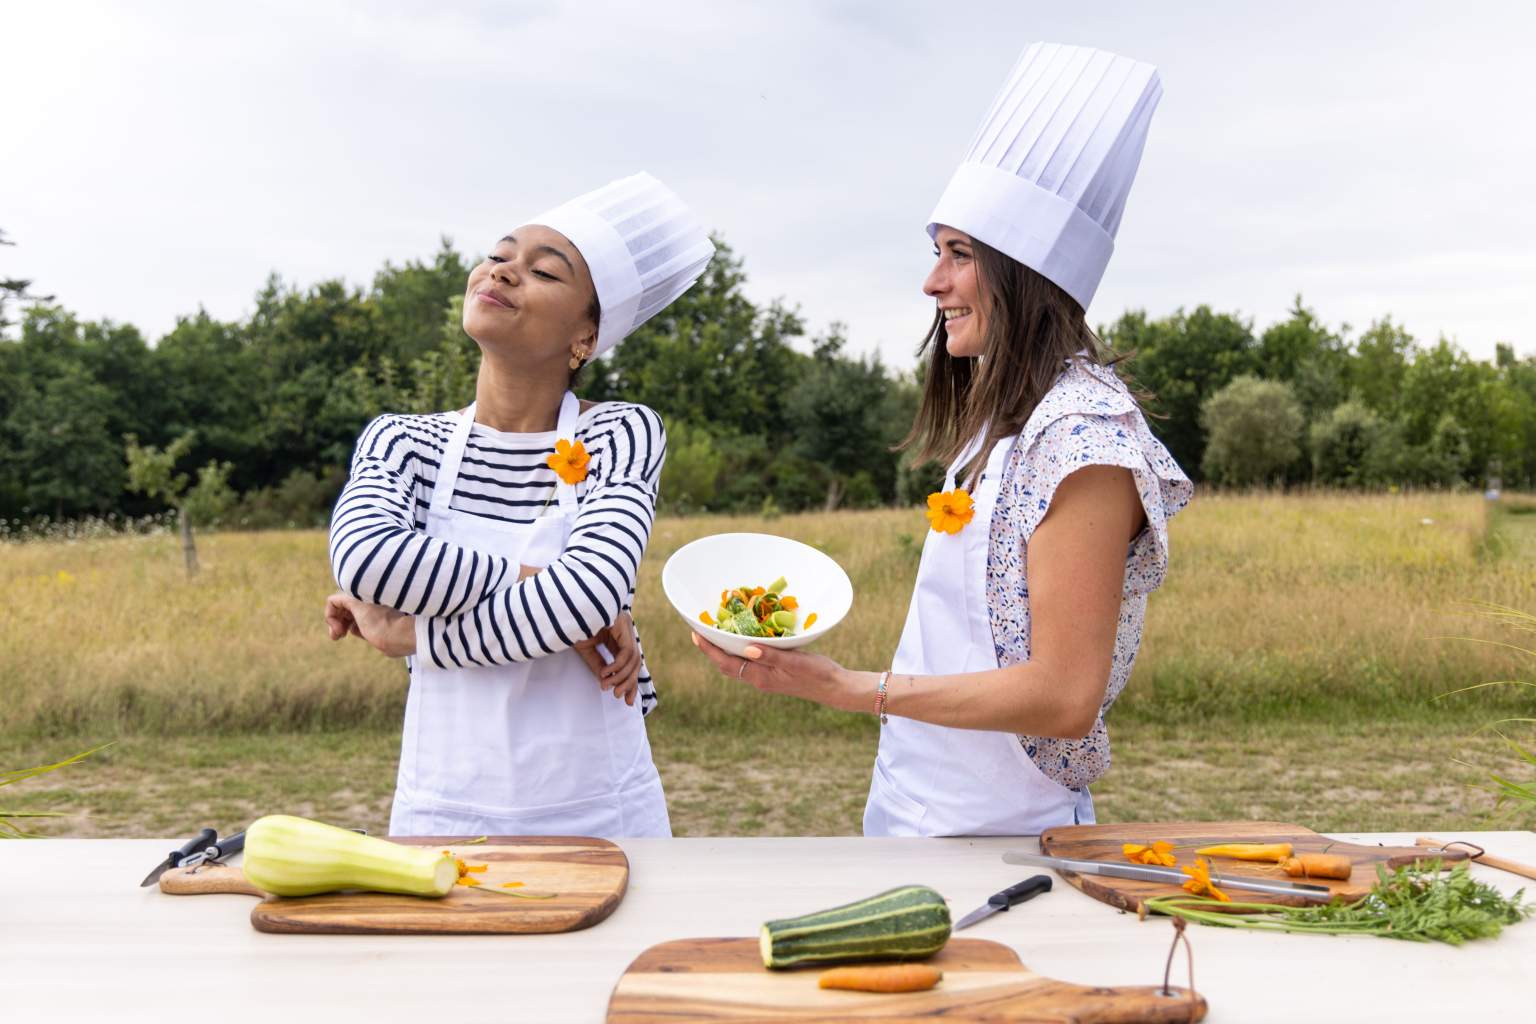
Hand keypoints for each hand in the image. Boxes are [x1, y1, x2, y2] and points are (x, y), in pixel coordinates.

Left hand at [324, 592, 415, 657]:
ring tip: (337, 635)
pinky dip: (329, 615)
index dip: (349, 624)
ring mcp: (362, 595)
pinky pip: (332, 601)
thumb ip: (369, 631)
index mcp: (379, 607)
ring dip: (333, 621)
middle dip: (339, 623)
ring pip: (339, 604)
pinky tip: (337, 628)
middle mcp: (370, 598)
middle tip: (338, 637)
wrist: (401, 635)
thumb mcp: (382, 637)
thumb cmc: (397, 641)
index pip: (357, 612)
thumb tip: (354, 629)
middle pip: (347, 608)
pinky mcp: (352, 597)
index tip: (347, 636)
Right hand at [575, 610, 641, 705]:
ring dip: (622, 676)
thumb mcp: (586, 649)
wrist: (564, 606)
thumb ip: (598, 664)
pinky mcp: (622, 623)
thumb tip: (607, 682)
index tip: (626, 700)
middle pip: (636, 662)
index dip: (630, 682)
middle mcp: (624, 629)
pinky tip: (604, 673)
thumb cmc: (572, 623)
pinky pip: (626, 651)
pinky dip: (617, 666)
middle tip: (619, 697)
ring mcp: (625, 625)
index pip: (630, 662)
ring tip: (607, 686)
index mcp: (616, 635)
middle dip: (629, 682)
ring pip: (634, 658)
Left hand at [689, 631, 864, 712]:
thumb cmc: (818, 674)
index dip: (709, 649)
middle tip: (700, 629)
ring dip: (725, 650)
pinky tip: (745, 639)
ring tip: (717, 633)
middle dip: (712, 648)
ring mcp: (766, 678)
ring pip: (737, 664)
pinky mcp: (774, 674)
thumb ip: (771, 655)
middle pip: (727, 664)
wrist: (835, 688)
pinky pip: (749, 662)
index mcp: (760, 677)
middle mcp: (759, 679)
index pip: (726, 662)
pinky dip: (741, 650)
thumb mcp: (795, 662)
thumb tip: (746, 649)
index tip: (695, 633)